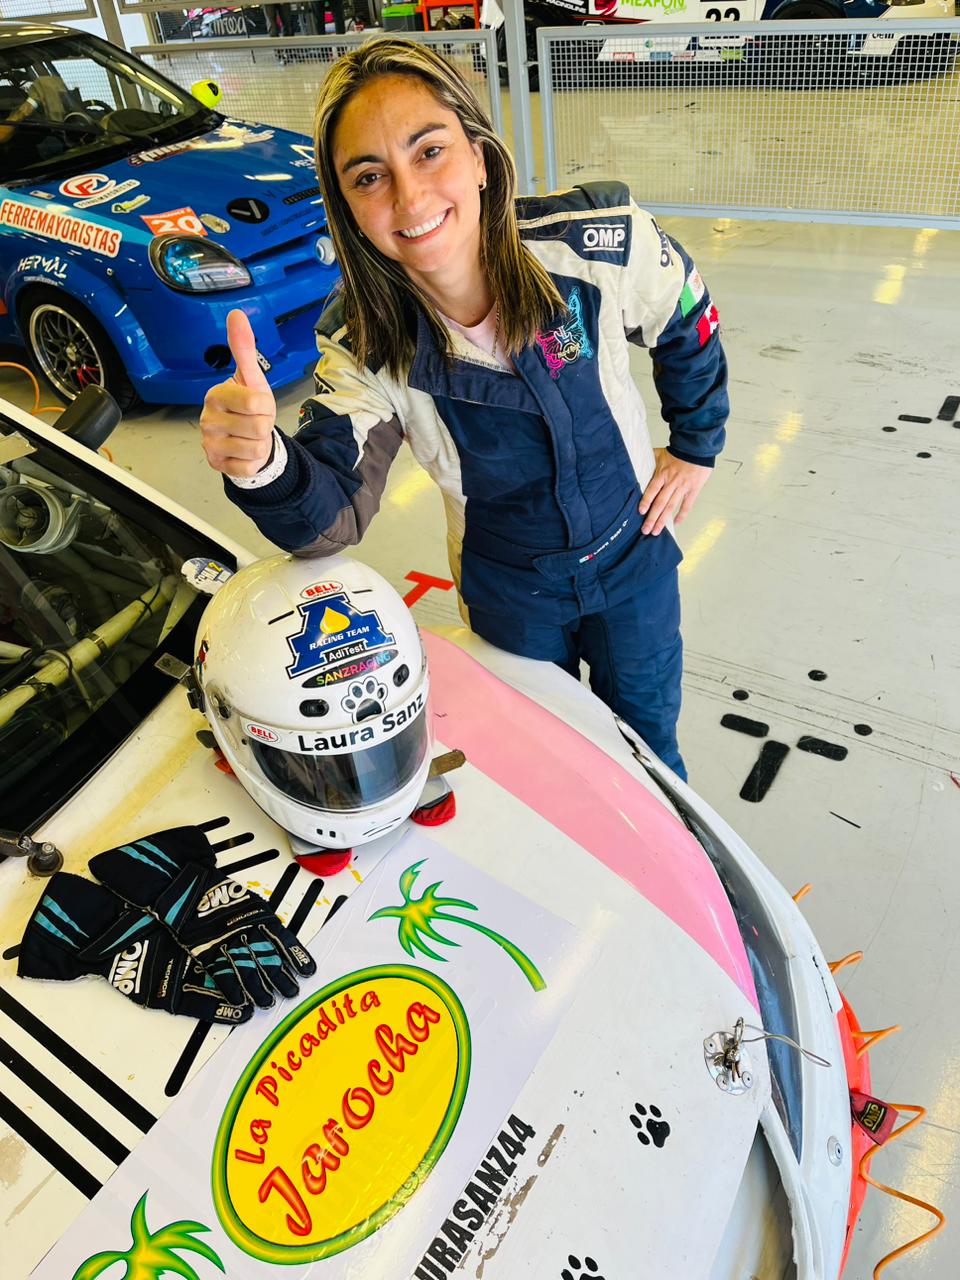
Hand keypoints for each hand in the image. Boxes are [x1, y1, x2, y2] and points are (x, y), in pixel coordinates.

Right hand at [199, 309, 276, 477]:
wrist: (243, 437)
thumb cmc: (248, 406)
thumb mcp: (251, 377)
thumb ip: (244, 348)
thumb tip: (237, 314)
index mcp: (217, 395)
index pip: (258, 402)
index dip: (265, 406)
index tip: (256, 405)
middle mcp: (208, 419)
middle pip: (259, 427)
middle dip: (264, 426)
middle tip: (254, 422)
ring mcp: (210, 443)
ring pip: (256, 448)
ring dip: (259, 444)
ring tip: (249, 437)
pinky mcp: (217, 465)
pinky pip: (247, 466)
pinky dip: (252, 461)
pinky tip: (242, 452)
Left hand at [638, 448, 711, 535]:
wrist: (697, 448)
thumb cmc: (678, 451)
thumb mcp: (659, 453)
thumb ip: (648, 459)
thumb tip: (635, 458)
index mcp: (662, 474)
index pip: (652, 490)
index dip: (646, 501)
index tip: (641, 512)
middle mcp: (671, 483)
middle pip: (660, 503)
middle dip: (652, 518)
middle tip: (646, 530)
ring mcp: (682, 488)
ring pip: (671, 507)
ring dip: (663, 520)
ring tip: (656, 531)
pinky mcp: (693, 490)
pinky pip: (687, 505)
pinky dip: (682, 515)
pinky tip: (675, 524)